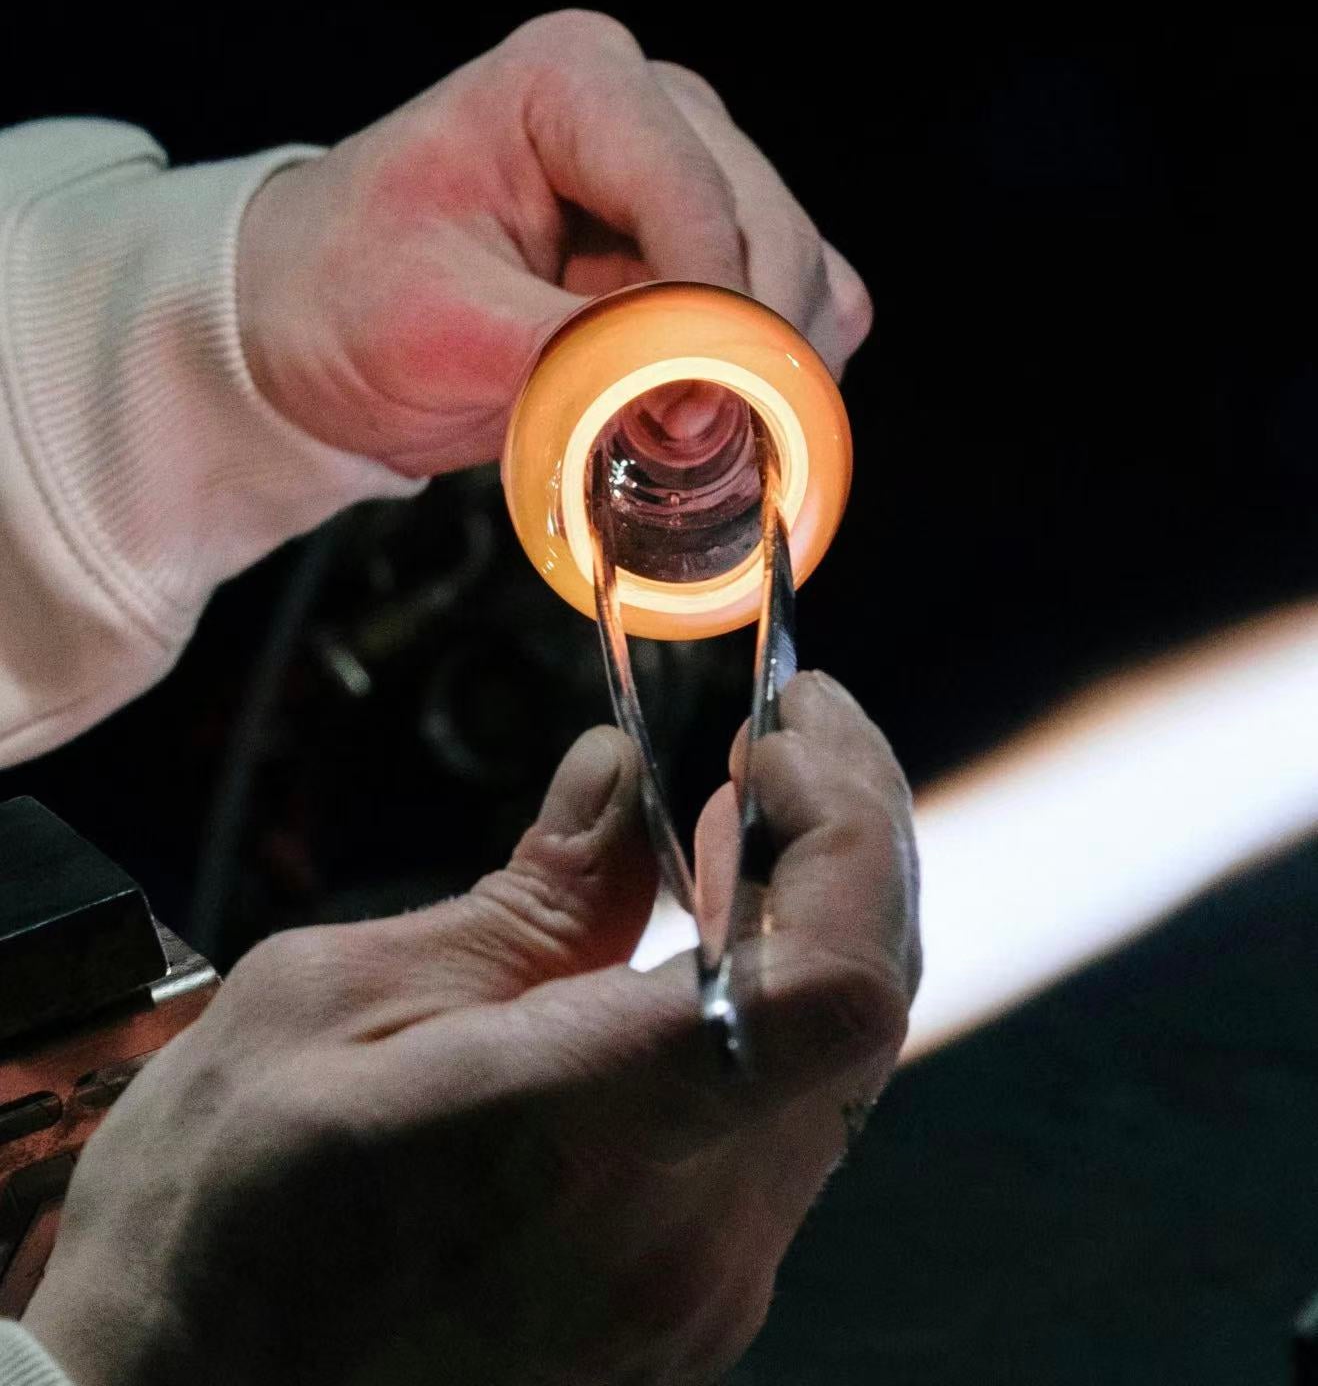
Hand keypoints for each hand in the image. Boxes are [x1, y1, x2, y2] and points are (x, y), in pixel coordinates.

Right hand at [24, 672, 916, 1385]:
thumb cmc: (211, 1221)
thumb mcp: (334, 1003)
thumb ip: (525, 899)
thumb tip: (622, 777)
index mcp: (582, 1137)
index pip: (837, 988)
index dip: (850, 833)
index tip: (778, 737)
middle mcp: (683, 1245)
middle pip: (859, 1009)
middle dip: (846, 841)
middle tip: (789, 733)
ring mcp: (695, 1300)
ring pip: (836, 1068)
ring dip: (815, 916)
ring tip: (754, 804)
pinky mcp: (680, 1317)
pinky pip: (778, 1128)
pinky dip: (771, 1004)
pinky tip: (711, 931)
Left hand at [235, 10, 872, 477]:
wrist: (319, 330)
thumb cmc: (348, 297)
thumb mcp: (435, 326)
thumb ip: (568, 353)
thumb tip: (689, 395)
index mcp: (573, 80)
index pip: (690, 190)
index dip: (712, 311)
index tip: (694, 412)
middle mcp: (655, 109)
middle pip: (770, 233)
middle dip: (748, 352)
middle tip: (694, 447)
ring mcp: (698, 175)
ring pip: (806, 276)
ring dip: (770, 373)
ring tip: (686, 443)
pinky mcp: (713, 250)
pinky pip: (801, 312)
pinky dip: (775, 380)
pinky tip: (712, 423)